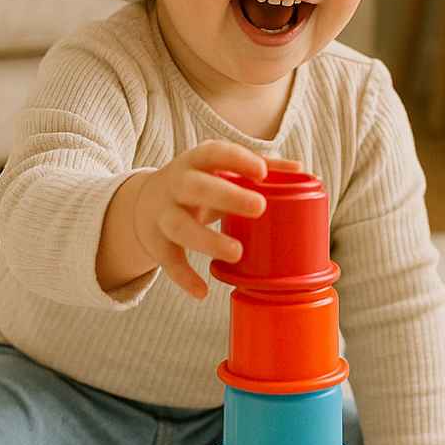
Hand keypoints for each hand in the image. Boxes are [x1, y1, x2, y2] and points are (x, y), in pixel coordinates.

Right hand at [96, 141, 299, 298]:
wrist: (143, 204)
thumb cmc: (197, 183)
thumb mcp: (220, 171)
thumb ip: (258, 168)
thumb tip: (300, 168)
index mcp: (197, 162)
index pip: (215, 154)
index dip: (238, 160)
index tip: (262, 172)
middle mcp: (177, 185)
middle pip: (197, 187)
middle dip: (227, 196)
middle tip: (259, 207)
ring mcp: (163, 214)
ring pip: (181, 227)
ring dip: (208, 240)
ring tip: (237, 253)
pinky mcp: (156, 243)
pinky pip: (169, 260)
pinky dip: (184, 276)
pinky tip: (202, 291)